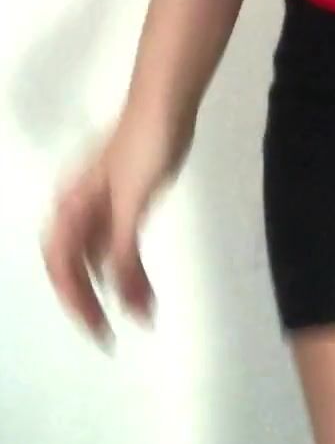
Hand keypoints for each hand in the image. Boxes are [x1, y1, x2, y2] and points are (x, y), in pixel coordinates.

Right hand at [41, 110, 193, 348]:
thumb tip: (115, 290)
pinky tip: (144, 288)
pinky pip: (120, 245)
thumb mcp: (131, 200)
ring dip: (117, 289)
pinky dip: (130, 269)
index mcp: (72, 206)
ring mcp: (102, 205)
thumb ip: (120, 246)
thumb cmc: (145, 145)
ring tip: (142, 315)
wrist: (166, 106)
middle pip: (74, 266)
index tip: (96, 328)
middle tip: (109, 337)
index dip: (74, 300)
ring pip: (99, 258)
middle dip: (89, 303)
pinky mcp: (125, 201)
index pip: (60, 264)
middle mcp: (80, 208)